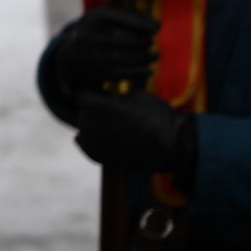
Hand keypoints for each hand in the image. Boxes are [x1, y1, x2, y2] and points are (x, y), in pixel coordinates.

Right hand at [54, 5, 158, 93]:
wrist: (70, 55)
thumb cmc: (97, 31)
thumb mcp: (108, 17)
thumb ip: (132, 18)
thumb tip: (157, 26)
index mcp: (95, 17)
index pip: (127, 19)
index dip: (144, 24)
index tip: (156, 29)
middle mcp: (91, 34)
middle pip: (130, 40)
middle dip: (145, 42)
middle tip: (151, 44)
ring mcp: (92, 55)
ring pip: (129, 58)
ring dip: (146, 58)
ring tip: (154, 56)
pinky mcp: (96, 72)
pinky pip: (124, 73)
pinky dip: (140, 72)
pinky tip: (149, 71)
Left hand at [74, 92, 197, 180]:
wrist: (170, 145)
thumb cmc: (156, 115)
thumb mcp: (134, 96)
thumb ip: (114, 96)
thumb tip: (105, 96)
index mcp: (96, 105)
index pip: (80, 95)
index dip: (90, 94)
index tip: (99, 94)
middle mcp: (88, 124)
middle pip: (81, 111)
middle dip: (92, 109)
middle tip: (110, 111)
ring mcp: (90, 142)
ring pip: (83, 127)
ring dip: (92, 124)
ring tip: (112, 124)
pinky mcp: (95, 156)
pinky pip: (85, 143)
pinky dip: (92, 139)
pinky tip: (108, 136)